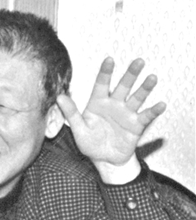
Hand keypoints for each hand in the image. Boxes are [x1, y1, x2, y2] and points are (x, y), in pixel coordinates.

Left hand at [57, 57, 165, 182]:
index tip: (109, 59)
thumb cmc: (90, 144)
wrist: (104, 160)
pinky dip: (154, 111)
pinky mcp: (136, 125)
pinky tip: (161, 104)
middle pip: (124, 86)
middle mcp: (114, 104)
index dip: (106, 72)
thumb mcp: (79, 130)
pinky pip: (146, 116)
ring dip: (145, 88)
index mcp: (98, 103)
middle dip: (131, 74)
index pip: (102, 84)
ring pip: (137, 97)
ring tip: (151, 78)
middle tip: (138, 61)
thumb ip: (71, 113)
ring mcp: (126, 114)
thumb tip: (59, 97)